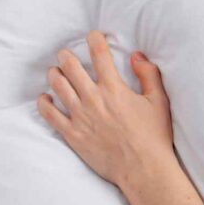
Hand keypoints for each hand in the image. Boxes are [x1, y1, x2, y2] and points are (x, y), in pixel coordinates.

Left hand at [37, 30, 173, 189]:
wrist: (143, 169)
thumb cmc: (154, 137)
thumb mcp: (159, 102)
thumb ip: (149, 76)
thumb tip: (137, 56)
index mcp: (114, 88)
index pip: (99, 54)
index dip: (95, 39)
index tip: (93, 35)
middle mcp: (93, 98)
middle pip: (70, 66)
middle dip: (66, 56)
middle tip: (66, 55)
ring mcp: (79, 116)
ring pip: (57, 85)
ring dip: (54, 74)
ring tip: (55, 72)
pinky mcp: (72, 133)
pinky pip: (49, 114)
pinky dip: (44, 103)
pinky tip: (45, 98)